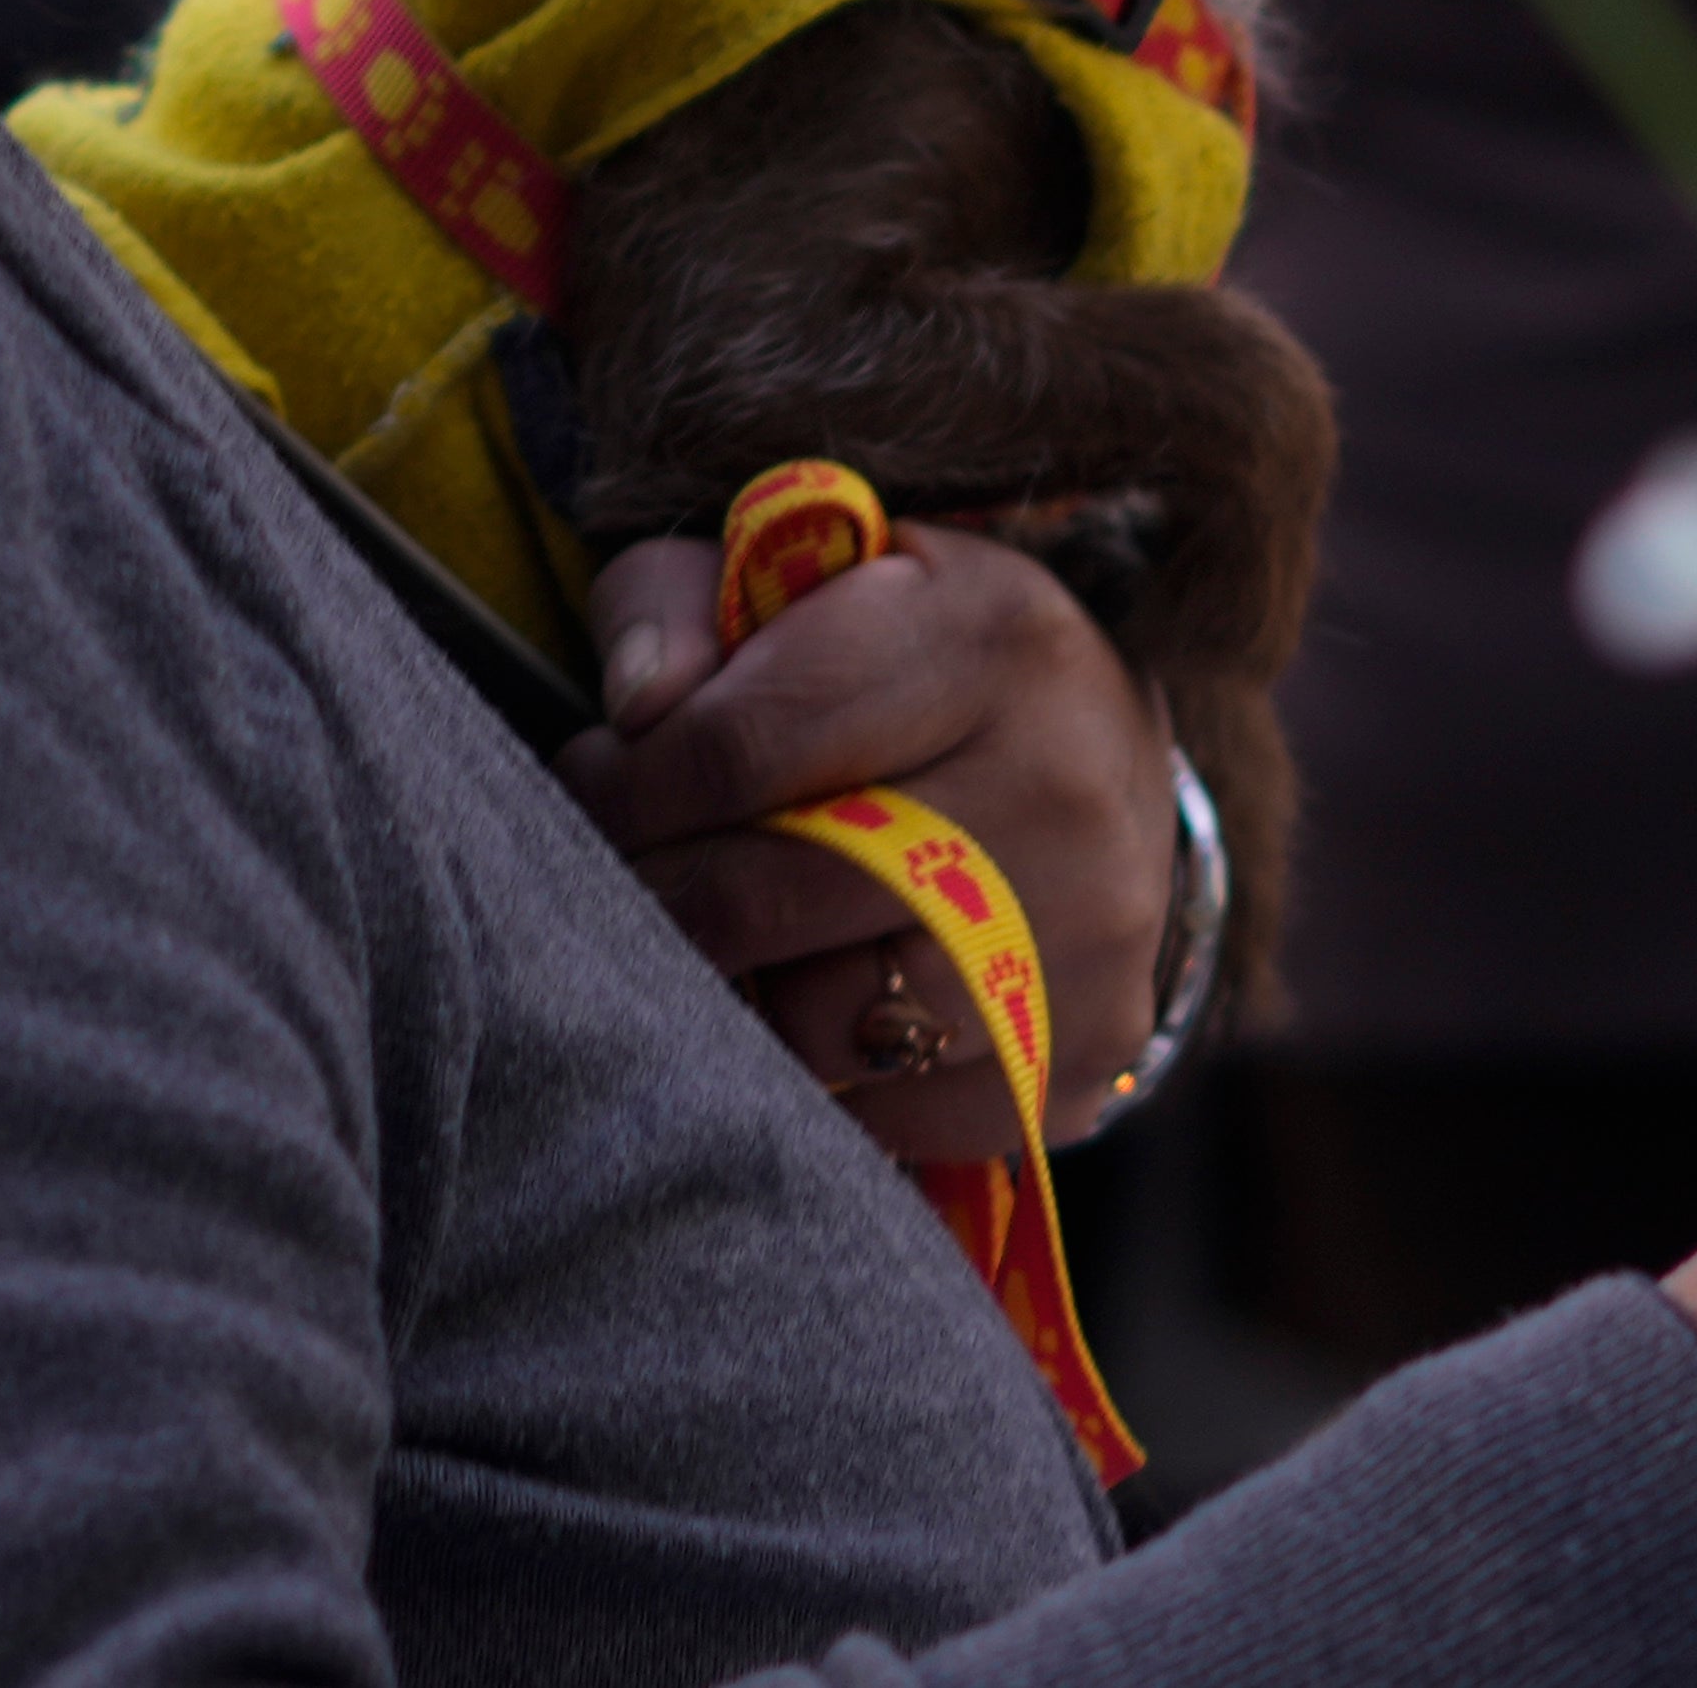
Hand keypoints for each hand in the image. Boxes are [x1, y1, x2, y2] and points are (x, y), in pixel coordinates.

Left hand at [558, 522, 1178, 1165]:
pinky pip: (884, 1118)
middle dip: (653, 897)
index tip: (589, 784)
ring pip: (820, 1027)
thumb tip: (633, 708)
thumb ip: (680, 607)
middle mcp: (1062, 792)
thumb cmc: (913, 659)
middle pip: (767, 900)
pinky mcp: (1084, 1059)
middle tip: (624, 875)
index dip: (624, 786)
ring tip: (734, 935)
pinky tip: (822, 993)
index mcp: (990, 641)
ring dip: (741, 992)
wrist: (1106, 759)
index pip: (743, 744)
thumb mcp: (805, 578)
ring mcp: (1087, 941)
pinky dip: (826, 1073)